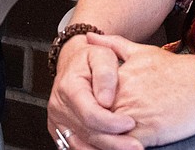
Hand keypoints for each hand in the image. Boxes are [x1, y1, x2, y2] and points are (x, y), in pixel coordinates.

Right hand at [47, 34, 140, 149]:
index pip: (90, 114)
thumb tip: (105, 100)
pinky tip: (113, 148)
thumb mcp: (101, 55)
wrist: (72, 61)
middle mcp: (60, 107)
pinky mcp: (61, 130)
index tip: (131, 122)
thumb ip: (105, 75)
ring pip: (82, 145)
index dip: (111, 123)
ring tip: (128, 149)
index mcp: (69, 88)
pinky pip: (78, 146)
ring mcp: (58, 121)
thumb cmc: (89, 57)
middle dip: (114, 143)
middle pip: (88, 133)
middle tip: (136, 146)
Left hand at [87, 33, 194, 147]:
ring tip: (96, 142)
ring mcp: (133, 116)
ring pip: (105, 134)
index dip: (83, 105)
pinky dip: (117, 148)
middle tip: (81, 132)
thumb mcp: (142, 51)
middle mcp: (122, 97)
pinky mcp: (146, 134)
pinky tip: (116, 147)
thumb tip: (88, 37)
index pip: (89, 95)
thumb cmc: (175, 69)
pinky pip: (122, 147)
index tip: (80, 110)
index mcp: (118, 78)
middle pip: (94, 117)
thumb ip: (112, 44)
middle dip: (87, 125)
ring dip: (99, 140)